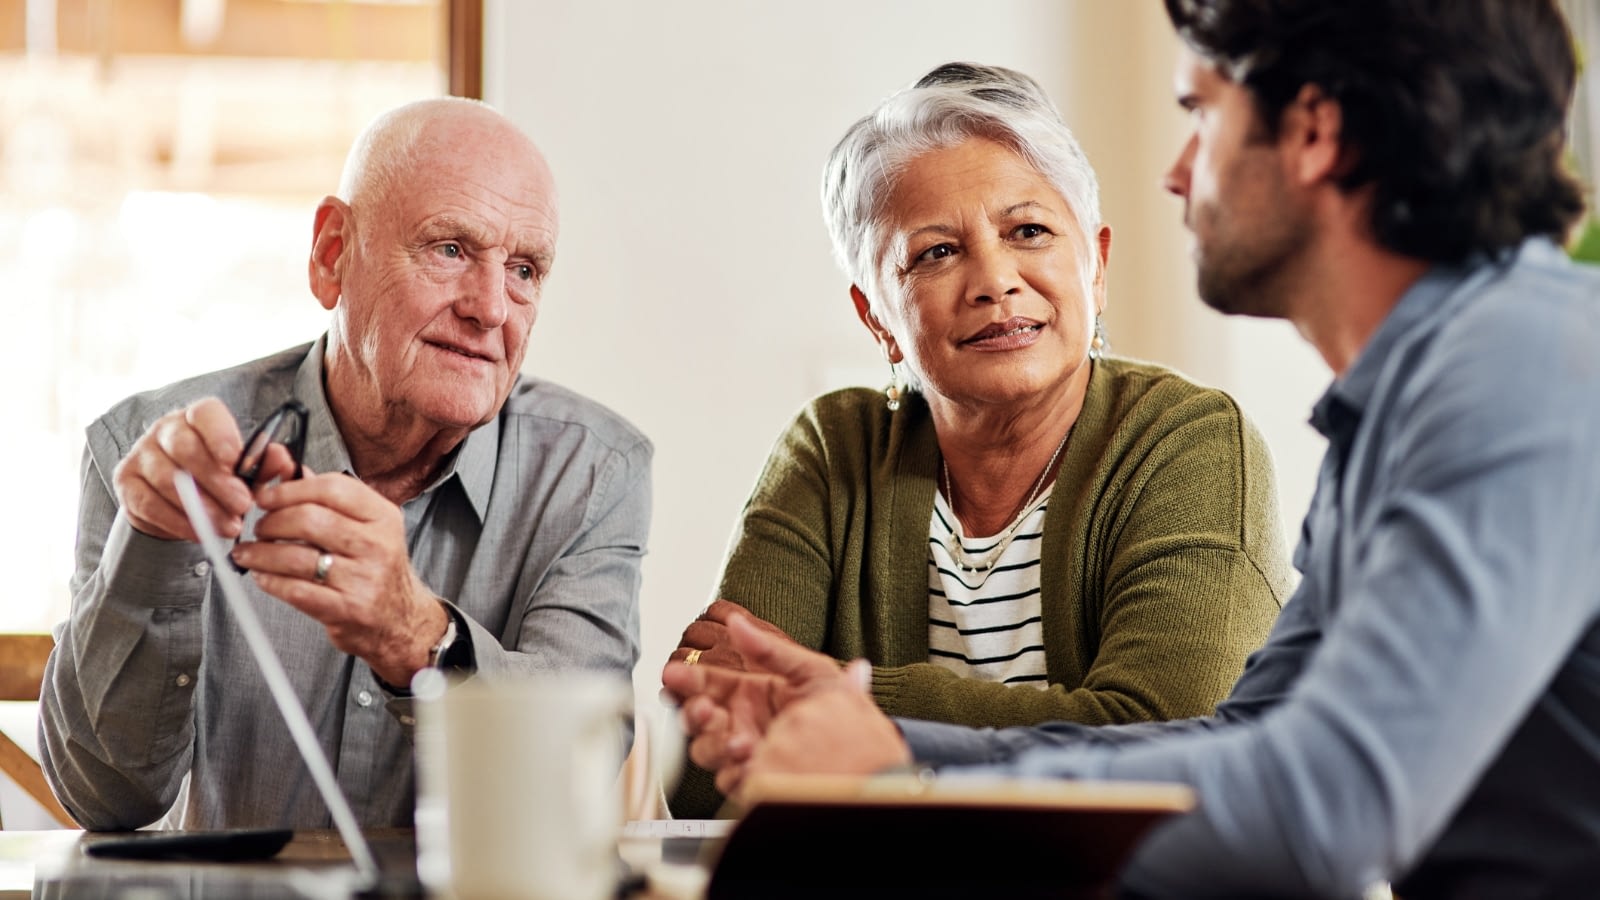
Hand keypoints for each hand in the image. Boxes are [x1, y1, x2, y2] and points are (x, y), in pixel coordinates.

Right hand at [113, 397, 268, 541]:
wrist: (178, 502)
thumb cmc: (218, 478)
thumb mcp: (246, 471)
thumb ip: (264, 464)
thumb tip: (281, 459)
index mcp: (196, 417)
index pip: (205, 414)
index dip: (220, 436)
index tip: (237, 462)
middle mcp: (164, 430)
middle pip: (185, 448)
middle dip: (217, 480)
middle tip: (243, 505)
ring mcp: (141, 455)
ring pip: (167, 479)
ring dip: (202, 507)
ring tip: (230, 527)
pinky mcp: (126, 483)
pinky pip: (150, 504)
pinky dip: (179, 522)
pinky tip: (201, 533)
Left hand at [228, 466, 448, 686]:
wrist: (399, 617)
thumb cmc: (375, 568)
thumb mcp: (366, 526)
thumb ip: (325, 497)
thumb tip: (282, 466)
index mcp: (383, 516)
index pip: (332, 488)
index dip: (290, 489)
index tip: (267, 497)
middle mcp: (378, 545)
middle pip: (309, 520)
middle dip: (272, 522)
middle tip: (260, 527)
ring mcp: (364, 578)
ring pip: (296, 556)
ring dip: (261, 554)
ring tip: (249, 553)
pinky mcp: (347, 609)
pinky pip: (296, 590)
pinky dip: (270, 581)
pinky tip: (263, 576)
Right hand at [662, 613, 910, 798]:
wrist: (863, 761)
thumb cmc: (845, 716)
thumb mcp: (813, 672)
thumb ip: (771, 649)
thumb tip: (738, 621)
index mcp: (755, 694)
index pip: (712, 684)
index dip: (690, 679)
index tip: (674, 674)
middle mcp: (746, 722)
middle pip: (699, 718)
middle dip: (695, 713)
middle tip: (706, 709)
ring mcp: (746, 753)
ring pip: (706, 748)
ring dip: (715, 743)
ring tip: (741, 741)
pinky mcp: (752, 781)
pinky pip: (727, 777)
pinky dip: (734, 769)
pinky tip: (751, 761)